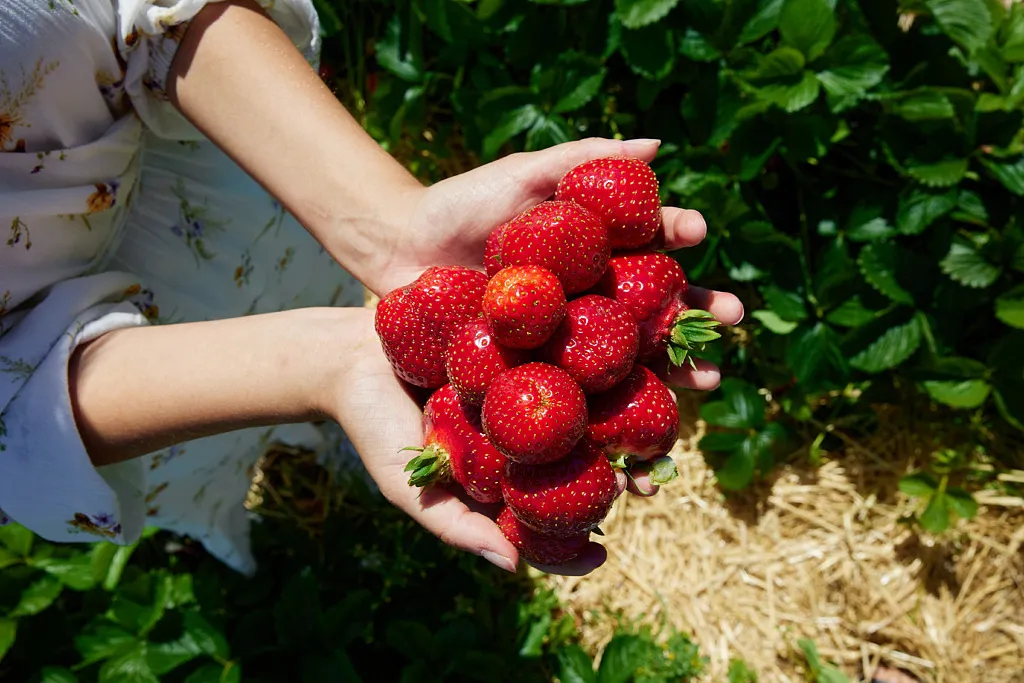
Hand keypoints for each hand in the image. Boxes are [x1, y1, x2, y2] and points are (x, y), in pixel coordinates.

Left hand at [380, 137, 744, 392]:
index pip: (650, 246)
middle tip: (733, 322)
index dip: (677, 239)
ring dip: (672, 372)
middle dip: (697, 316)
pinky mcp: (535, 375)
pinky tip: (642, 428)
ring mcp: (564, 341)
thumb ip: (583, 160)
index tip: (697, 232)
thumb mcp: (522, 176)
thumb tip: (658, 145)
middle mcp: (589, 299)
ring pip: (629, 361)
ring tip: (704, 383)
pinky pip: (579, 396)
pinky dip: (612, 416)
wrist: (397, 251)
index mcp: (595, 251)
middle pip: (655, 310)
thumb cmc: (461, 205)